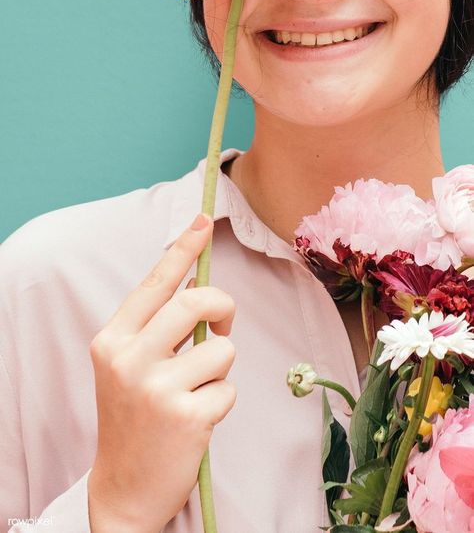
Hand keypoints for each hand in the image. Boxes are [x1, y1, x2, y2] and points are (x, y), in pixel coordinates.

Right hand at [87, 213, 236, 532]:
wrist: (124, 488)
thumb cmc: (134, 416)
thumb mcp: (127, 366)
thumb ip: (155, 328)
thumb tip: (198, 286)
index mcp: (112, 340)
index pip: (154, 283)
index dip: (183, 248)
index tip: (204, 219)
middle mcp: (129, 359)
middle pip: (196, 302)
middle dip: (222, 308)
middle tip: (222, 328)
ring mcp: (156, 389)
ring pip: (221, 347)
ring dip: (220, 368)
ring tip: (196, 391)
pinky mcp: (186, 417)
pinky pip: (228, 388)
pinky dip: (220, 402)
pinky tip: (196, 422)